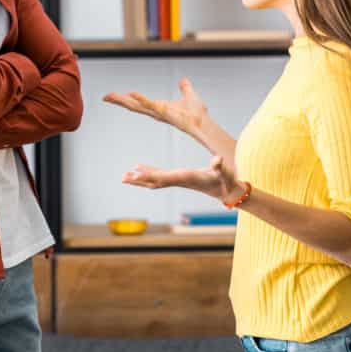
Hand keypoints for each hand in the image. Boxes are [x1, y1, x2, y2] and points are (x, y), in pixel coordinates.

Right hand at [103, 77, 208, 139]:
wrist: (204, 123)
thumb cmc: (197, 113)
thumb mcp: (189, 95)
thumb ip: (185, 88)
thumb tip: (183, 80)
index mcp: (159, 107)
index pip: (139, 103)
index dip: (126, 99)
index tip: (114, 96)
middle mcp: (156, 112)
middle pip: (133, 106)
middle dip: (119, 101)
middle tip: (105, 97)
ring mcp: (159, 112)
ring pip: (137, 106)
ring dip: (123, 100)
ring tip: (110, 96)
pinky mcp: (164, 111)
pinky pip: (150, 104)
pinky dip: (141, 98)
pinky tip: (131, 92)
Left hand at [122, 155, 243, 203]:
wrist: (227, 192)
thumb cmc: (225, 180)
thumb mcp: (224, 173)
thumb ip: (220, 167)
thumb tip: (218, 160)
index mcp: (185, 177)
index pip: (163, 178)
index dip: (149, 176)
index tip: (135, 175)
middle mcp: (178, 180)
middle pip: (154, 182)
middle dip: (139, 180)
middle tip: (123, 178)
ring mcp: (177, 180)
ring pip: (154, 181)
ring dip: (139, 179)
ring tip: (124, 176)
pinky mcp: (179, 178)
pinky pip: (159, 176)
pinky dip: (148, 172)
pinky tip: (138, 168)